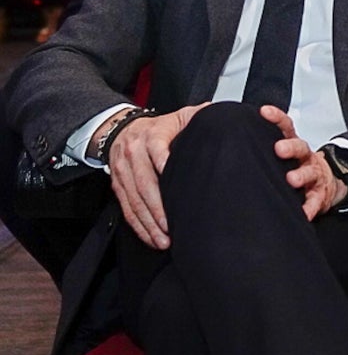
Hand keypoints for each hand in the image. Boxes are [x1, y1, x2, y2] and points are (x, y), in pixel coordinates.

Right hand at [106, 103, 208, 249]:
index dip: (164, 162)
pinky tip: (150, 236)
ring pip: (134, 200)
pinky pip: (126, 208)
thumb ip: (200, 115)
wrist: (120, 128)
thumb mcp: (179, 115)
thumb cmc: (158, 126)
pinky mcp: (118, 185)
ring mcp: (123, 171)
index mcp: (151, 135)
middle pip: (144, 184)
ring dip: (148, 223)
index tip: (172, 176)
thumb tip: (223, 117)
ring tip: (163, 238)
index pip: (156, 149)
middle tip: (171, 226)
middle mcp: (133, 153)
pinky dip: (138, 225)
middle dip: (157, 208)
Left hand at [260, 105, 345, 219]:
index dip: (276, 118)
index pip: (285, 126)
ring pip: (309, 172)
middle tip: (278, 149)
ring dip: (301, 176)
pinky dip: (310, 207)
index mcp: (293, 144)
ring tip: (292, 180)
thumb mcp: (282, 151)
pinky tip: (303, 213)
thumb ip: (257, 142)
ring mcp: (313, 175)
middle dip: (290, 147)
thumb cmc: (295, 167)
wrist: (326, 184)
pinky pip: (315, 201)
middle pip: (300, 146)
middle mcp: (304, 157)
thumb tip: (216, 120)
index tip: (263, 112)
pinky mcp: (319, 195)